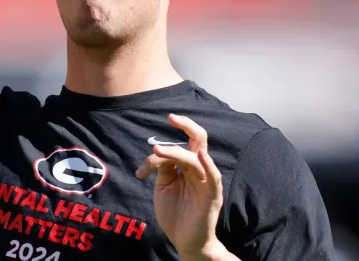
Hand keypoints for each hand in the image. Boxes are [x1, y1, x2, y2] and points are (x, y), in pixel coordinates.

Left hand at [136, 114, 233, 259]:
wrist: (184, 242)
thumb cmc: (175, 215)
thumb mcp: (164, 187)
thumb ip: (164, 169)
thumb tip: (159, 151)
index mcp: (187, 167)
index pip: (178, 146)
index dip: (160, 150)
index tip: (145, 158)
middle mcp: (199, 170)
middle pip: (198, 140)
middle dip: (186, 124)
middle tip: (171, 117)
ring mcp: (206, 182)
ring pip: (196, 157)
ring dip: (175, 152)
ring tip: (157, 151)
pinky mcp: (212, 196)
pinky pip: (213, 177)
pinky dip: (208, 164)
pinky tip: (201, 155)